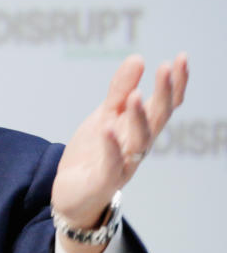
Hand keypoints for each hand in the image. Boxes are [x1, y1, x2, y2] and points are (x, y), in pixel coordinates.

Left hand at [51, 53, 187, 252]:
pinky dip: (111, 147)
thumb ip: (120, 91)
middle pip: (158, 119)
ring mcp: (124, 164)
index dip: (175, 83)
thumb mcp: (105, 116)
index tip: (181, 58)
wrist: (72, 194)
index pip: (165, 105)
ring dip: (140, 118)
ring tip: (136, 96)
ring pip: (140, 141)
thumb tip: (138, 58)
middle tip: (166, 67)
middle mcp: (138, 147)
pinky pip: (112, 164)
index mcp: (140, 129)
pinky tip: (107, 129)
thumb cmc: (94, 153)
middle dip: (164, 94)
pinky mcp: (105, 181)